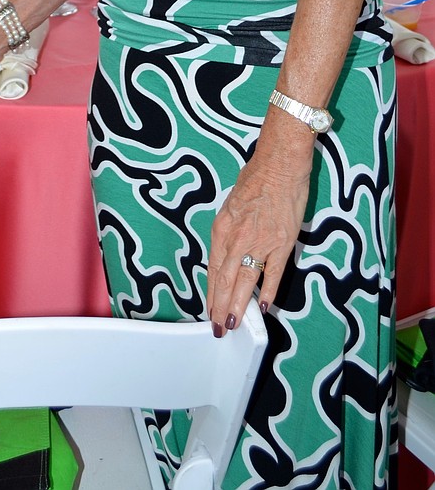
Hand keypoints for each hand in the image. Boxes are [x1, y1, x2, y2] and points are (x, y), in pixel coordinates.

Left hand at [205, 144, 310, 336]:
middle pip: (224, 279)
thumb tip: (229, 253)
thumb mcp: (231, 205)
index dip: (210, 292)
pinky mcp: (282, 243)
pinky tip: (263, 307)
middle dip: (220, 306)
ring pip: (245, 281)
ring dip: (238, 304)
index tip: (210, 308)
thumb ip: (229, 231)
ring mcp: (260, 242)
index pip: (213, 268)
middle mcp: (237, 237)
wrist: (279, 164)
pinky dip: (267, 291)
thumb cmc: (256, 179)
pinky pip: (273, 273)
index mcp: (222, 227)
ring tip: (234, 323)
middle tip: (219, 326)